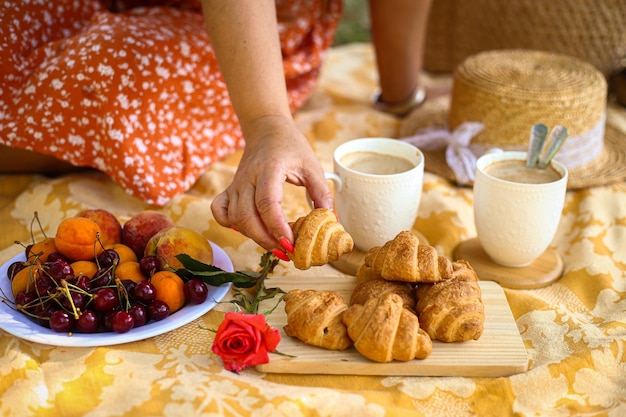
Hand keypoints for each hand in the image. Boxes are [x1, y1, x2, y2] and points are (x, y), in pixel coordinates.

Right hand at [211, 116, 332, 254]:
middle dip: (265, 239)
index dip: (277, 227)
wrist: (267, 129)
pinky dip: (228, 223)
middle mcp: (248, 178)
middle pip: (247, 216)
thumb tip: (330, 220)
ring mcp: (236, 184)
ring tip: (273, 244)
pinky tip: (246, 229)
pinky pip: (219, 210)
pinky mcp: (230, 188)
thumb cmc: (291, 147)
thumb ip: (322, 193)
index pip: (267, 204)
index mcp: (269, 169)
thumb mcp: (312, 166)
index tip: (291, 243)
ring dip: (252, 236)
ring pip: (234, 217)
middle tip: (285, 252)